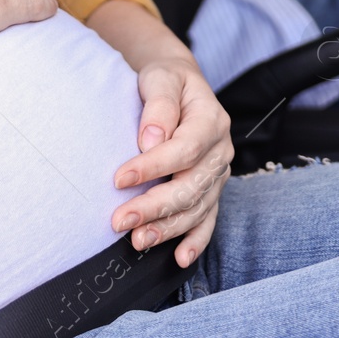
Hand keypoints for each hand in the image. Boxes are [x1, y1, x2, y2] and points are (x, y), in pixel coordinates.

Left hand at [109, 56, 231, 267]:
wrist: (180, 85)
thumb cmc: (167, 81)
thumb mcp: (161, 78)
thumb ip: (159, 105)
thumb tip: (151, 139)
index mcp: (211, 121)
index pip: (184, 149)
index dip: (153, 167)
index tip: (118, 179)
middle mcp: (220, 151)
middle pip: (190, 186)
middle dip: (154, 207)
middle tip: (119, 221)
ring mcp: (218, 174)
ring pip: (197, 208)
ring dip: (168, 228)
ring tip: (137, 241)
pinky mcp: (211, 190)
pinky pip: (208, 220)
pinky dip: (196, 241)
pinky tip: (180, 259)